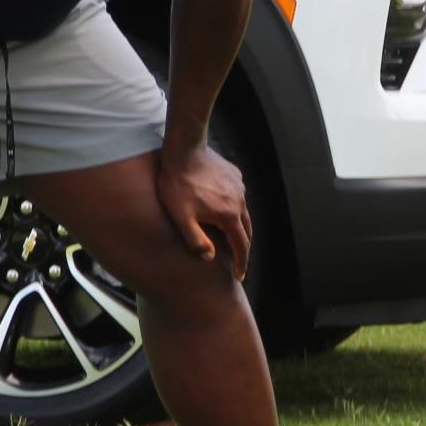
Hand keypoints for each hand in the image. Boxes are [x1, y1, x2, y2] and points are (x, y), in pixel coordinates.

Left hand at [155, 143, 250, 280]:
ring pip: (244, 213)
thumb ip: (196, 240)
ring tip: (230, 236)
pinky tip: (223, 208)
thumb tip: (210, 257)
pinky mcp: (234, 175)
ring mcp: (238, 187)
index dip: (242, 263)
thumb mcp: (181, 217)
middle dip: (244, 248)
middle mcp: (239, 202)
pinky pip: (237, 196)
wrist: (183, 149)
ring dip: (239, 227)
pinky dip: (234, 207)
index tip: (240, 275)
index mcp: (229, 216)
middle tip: (237, 260)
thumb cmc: (178, 184)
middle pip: (247, 231)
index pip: (241, 246)